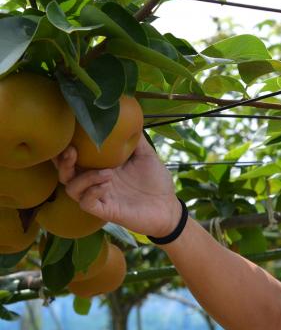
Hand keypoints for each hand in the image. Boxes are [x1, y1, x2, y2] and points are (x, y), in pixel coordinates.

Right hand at [54, 134, 182, 237]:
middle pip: (65, 173)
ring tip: (107, 173)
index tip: (67, 135)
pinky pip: (86, 203)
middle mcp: (96, 182)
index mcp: (101, 167)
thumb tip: (130, 117)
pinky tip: (106, 185)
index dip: (65, 148)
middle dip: (63, 162)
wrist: (169, 207)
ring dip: (84, 178)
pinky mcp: (106, 211)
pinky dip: (92, 192)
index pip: (74, 158)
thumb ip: (136, 139)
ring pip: (72, 189)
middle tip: (72, 150)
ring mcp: (100, 197)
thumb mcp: (146, 155)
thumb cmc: (157, 181)